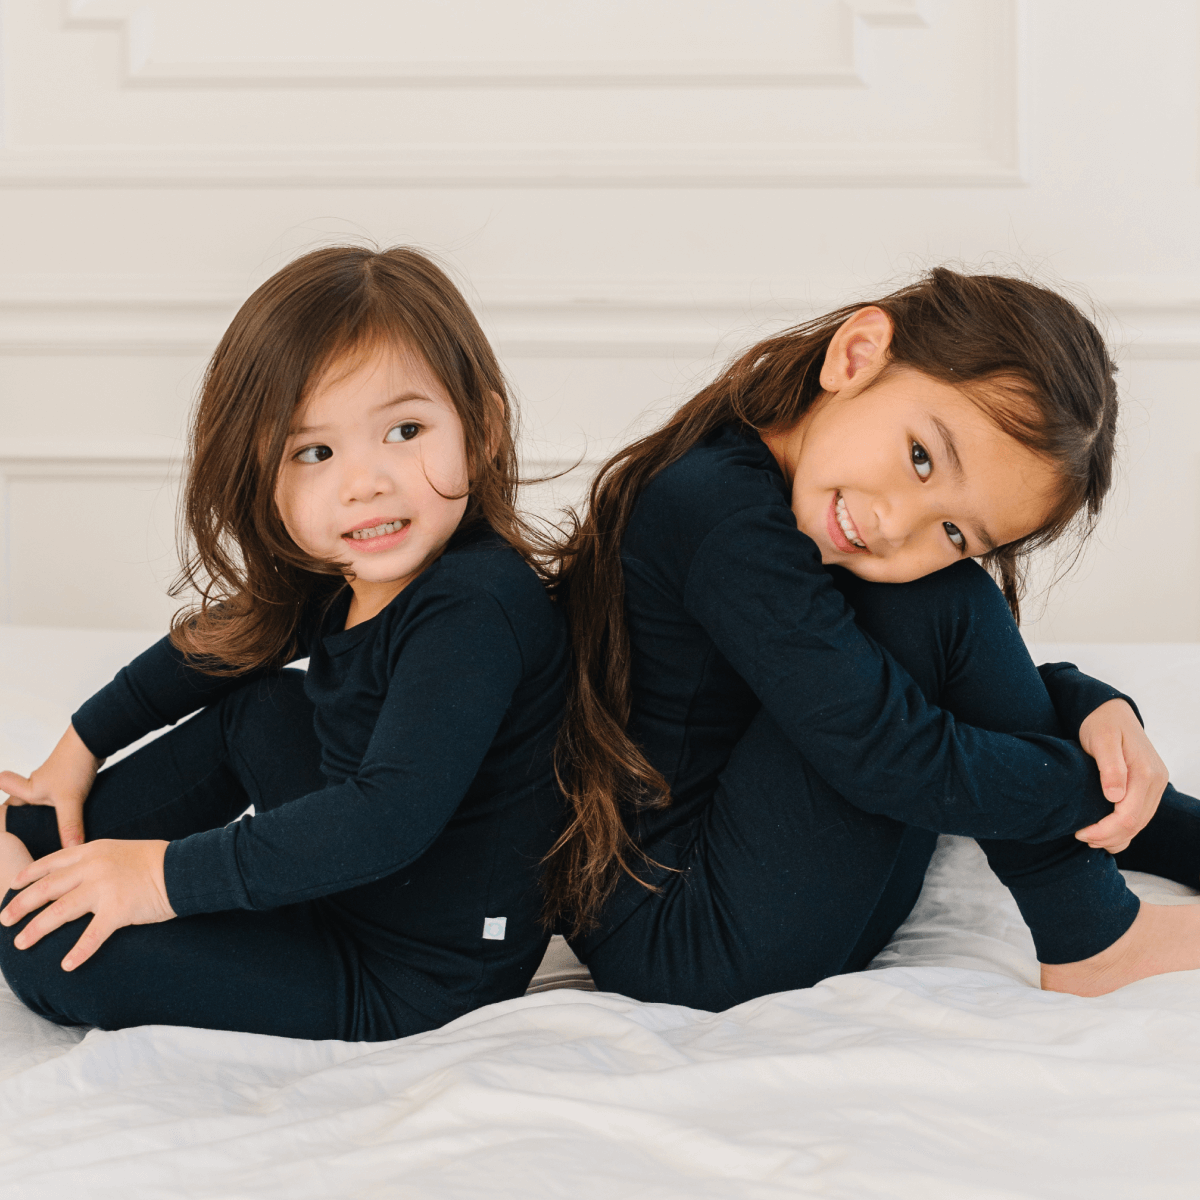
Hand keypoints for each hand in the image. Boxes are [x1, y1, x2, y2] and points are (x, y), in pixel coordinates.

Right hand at [0, 725, 103, 848]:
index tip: (6, 837)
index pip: (6, 809)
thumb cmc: (72, 763)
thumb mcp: (70, 800)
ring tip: (56, 838)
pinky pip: (62, 802)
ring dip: (51, 819)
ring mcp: (52, 785)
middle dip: (29, 825)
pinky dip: (66, 812)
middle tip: (34, 843)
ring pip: (45, 806)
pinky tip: (77, 824)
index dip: (4, 819)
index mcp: (27, 792)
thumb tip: (70, 850)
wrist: (93, 741)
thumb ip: (69, 826)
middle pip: (24, 809)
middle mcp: (36, 788)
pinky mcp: (68, 783)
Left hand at [0, 839, 173, 970]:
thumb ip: (96, 861)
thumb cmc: (156, 861)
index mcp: (93, 852)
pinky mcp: (119, 911)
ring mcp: (105, 889)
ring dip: (37, 929)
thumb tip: (77, 875)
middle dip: (21, 905)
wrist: (184, 868)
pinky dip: (78, 952)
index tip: (12, 886)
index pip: (51, 863)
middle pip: (47, 888)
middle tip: (4, 919)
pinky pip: (92, 935)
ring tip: (21, 943)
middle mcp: (93, 868)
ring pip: (60, 911)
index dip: (29, 876)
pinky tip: (66, 965)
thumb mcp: (119, 851)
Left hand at [1075, 699, 1168, 852]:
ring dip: (1116, 836)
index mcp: (1146, 773)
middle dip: (1108, 837)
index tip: (1080, 832)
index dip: (1104, 831)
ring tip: (1089, 838)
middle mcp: (1156, 782)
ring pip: (1140, 823)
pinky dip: (1124, 829)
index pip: (1128, 816)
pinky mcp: (1149, 786)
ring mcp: (1155, 785)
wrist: (1111, 711)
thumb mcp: (1102, 739)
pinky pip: (1140, 815)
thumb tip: (1115, 797)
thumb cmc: (1101, 723)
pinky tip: (1105, 833)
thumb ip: (1110, 767)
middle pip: (1136, 824)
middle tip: (1080, 837)